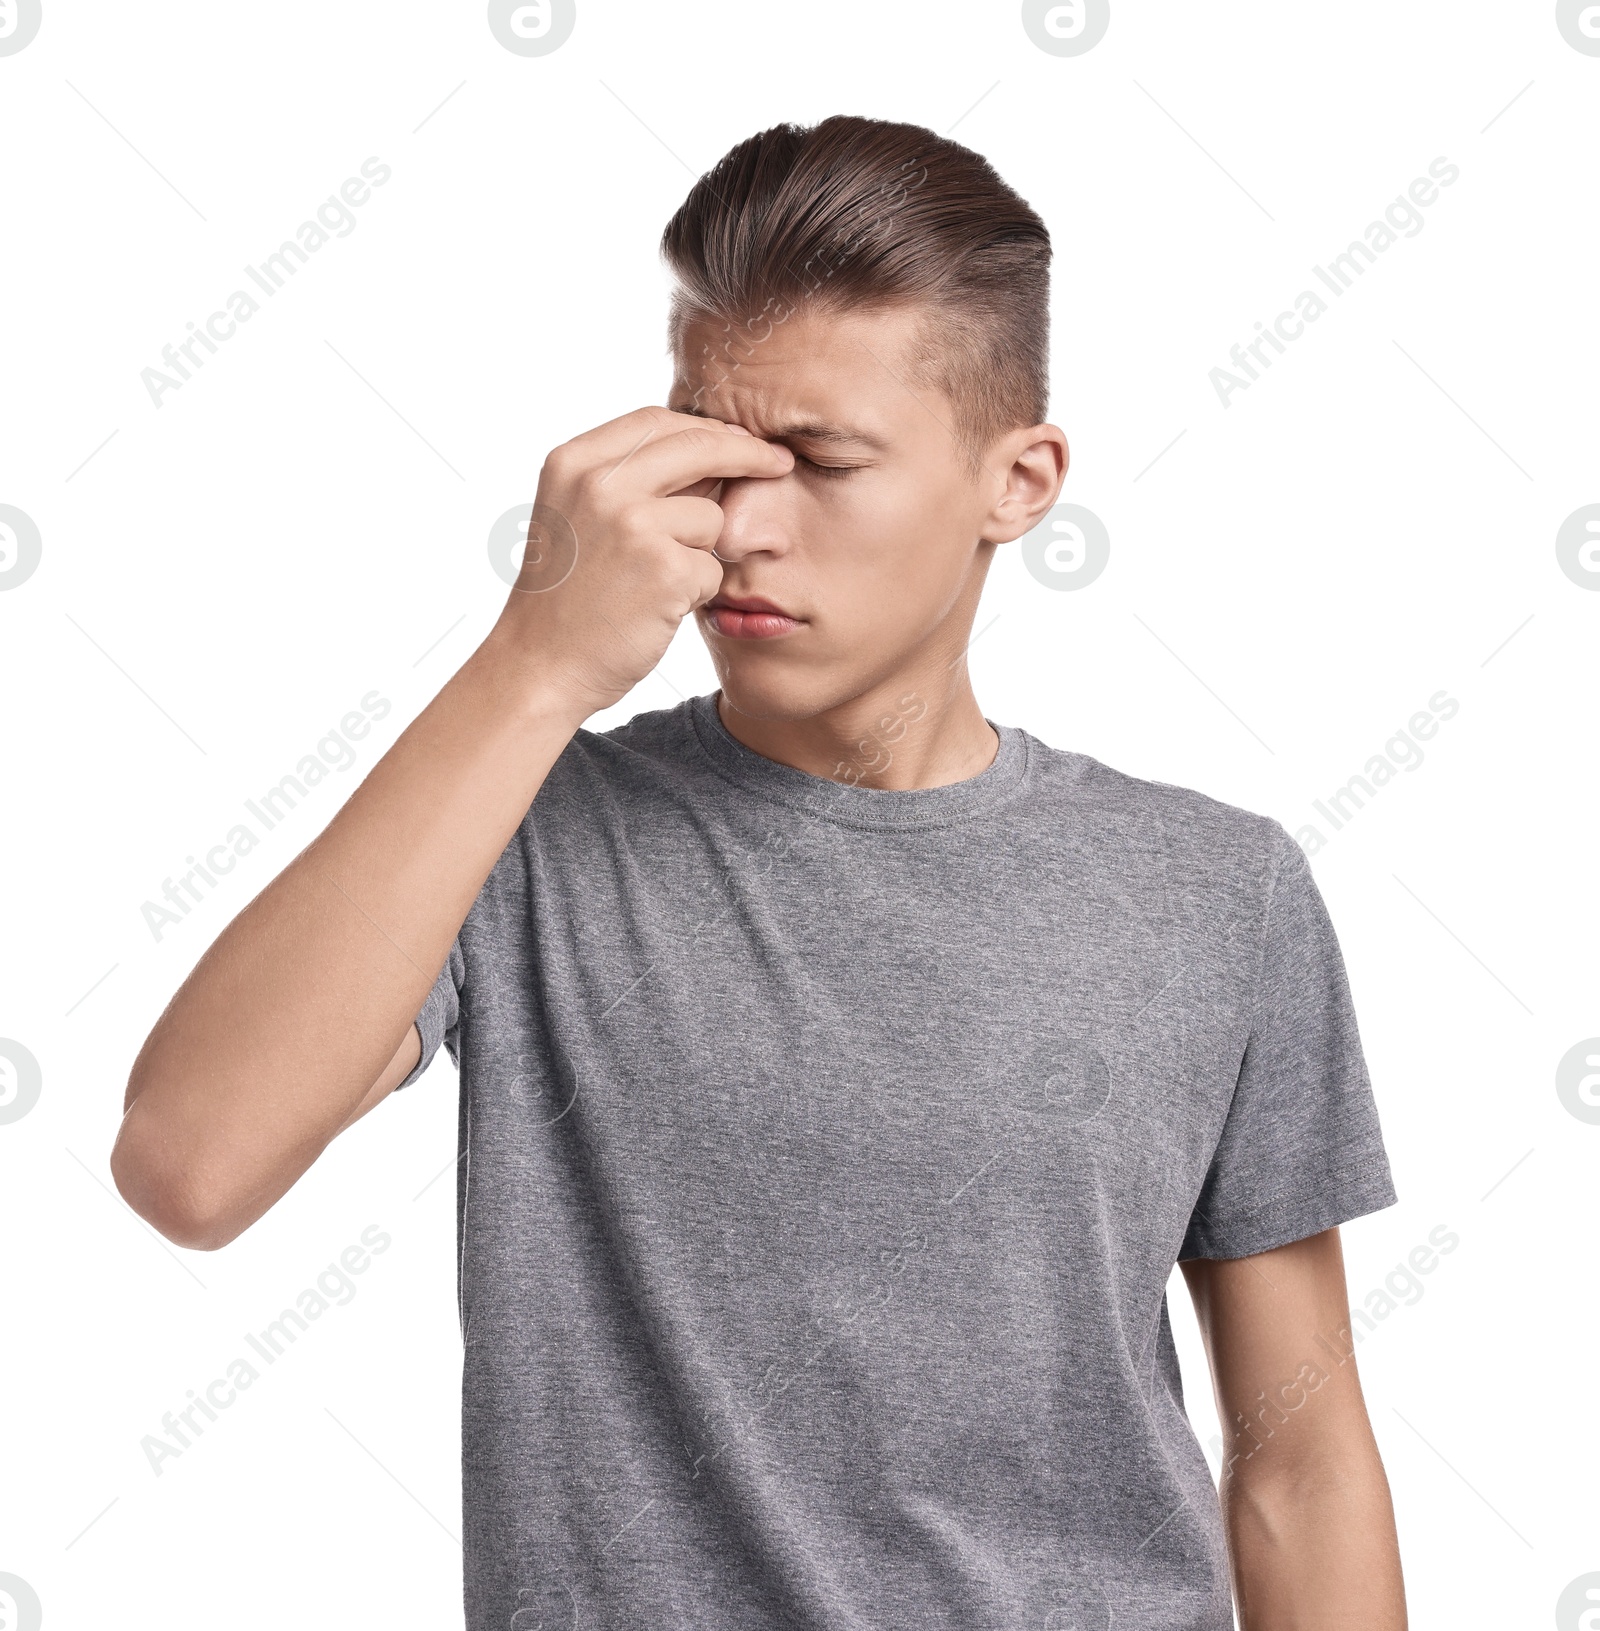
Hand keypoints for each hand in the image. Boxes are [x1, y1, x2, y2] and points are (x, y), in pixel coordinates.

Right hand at [488, 406, 792, 719]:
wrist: (540, 666)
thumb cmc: (566, 598)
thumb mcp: (577, 517)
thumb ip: (631, 480)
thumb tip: (715, 452)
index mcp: (574, 462)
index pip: (657, 421)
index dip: (707, 428)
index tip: (741, 438)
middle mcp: (600, 483)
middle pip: (698, 446)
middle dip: (748, 453)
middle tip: (781, 463)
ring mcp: (634, 523)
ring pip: (712, 516)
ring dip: (701, 551)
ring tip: (653, 585)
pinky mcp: (665, 568)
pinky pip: (713, 567)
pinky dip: (697, 592)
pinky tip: (656, 610)